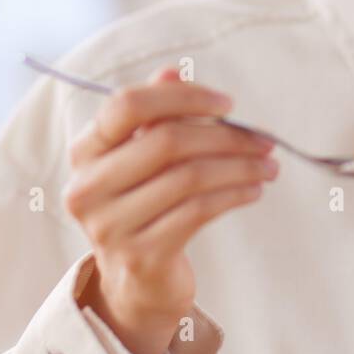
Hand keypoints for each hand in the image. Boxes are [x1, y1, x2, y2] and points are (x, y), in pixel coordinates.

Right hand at [63, 67, 275, 353]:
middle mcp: (88, 187)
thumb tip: (173, 72)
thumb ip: (155, 113)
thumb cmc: (144, 203)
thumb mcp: (142, 156)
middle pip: (166, 141)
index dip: (182, 98)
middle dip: (225, 136)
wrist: (135, 280)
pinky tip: (253, 190)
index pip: (127, 105)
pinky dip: (234, 195)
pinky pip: (198, 211)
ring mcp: (111, 225)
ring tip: (268, 165)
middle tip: (264, 139)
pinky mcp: (140, 255)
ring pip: (189, 177)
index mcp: (85, 151)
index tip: (228, 104)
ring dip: (239, 167)